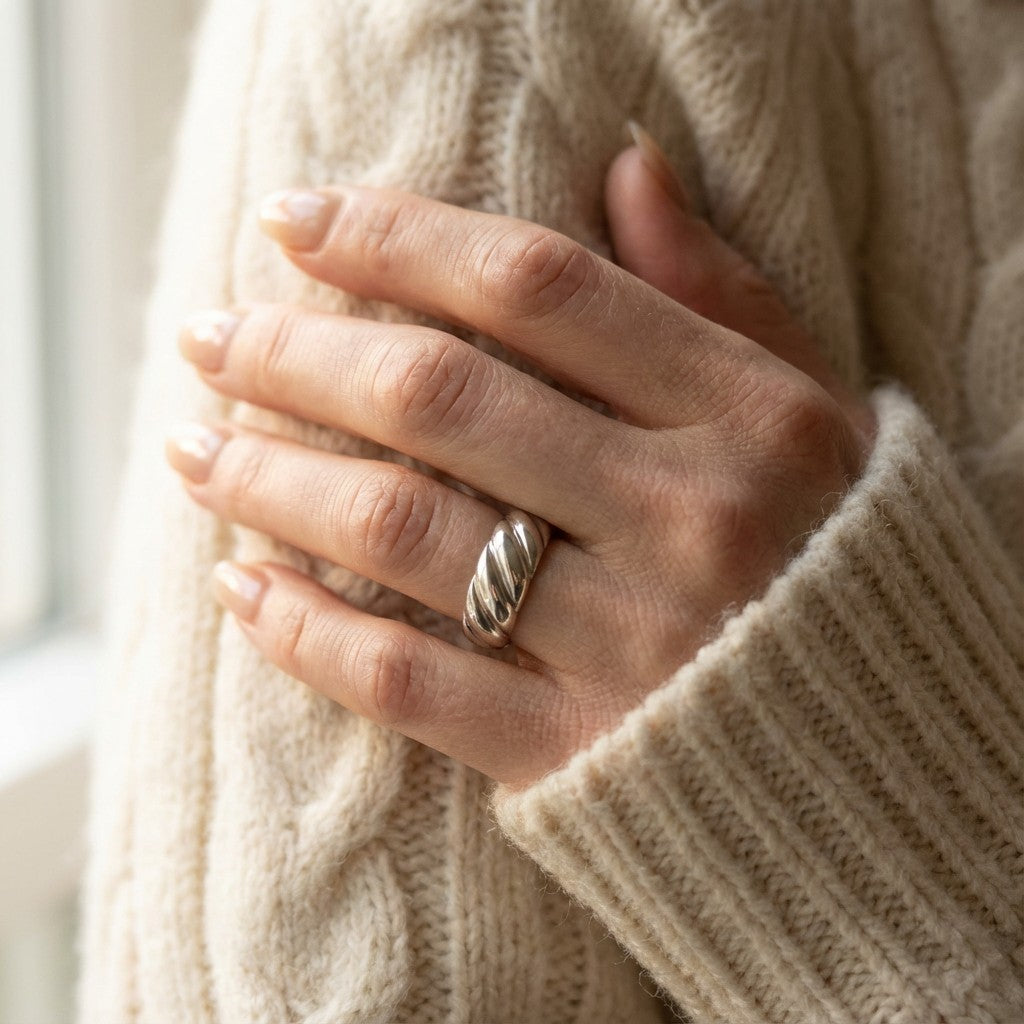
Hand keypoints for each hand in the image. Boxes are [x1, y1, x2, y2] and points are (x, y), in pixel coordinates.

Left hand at [166, 130, 873, 788]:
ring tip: (192, 448)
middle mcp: (688, 519)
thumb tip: (624, 168)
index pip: (536, 287)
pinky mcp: (575, 754)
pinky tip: (240, 587)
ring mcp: (630, 646)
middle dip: (296, 353)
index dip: (396, 239)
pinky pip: (411, 682)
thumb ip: (716, 292)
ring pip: (404, 530)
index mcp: (748, 418)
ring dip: (270, 480)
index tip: (290, 221)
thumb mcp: (809, 414)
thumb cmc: (832, 563)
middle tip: (207, 335)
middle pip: (443, 397)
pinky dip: (307, 631)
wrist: (876, 757)